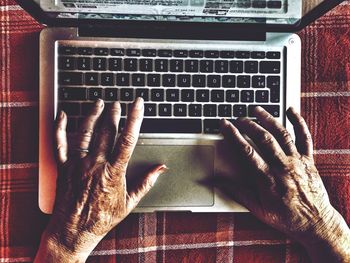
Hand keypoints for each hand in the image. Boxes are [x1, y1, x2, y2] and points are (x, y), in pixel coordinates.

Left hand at [35, 98, 166, 262]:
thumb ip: (146, 183)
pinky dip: (61, 128)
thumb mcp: (130, 202)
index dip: (134, 118)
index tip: (137, 104)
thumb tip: (161, 169)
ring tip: (98, 103)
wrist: (74, 231)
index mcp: (114, 171)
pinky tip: (64, 116)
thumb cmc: (102, 218)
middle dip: (113, 113)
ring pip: (86, 132)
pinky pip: (60, 143)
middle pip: (107, 131)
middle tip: (117, 103)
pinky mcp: (64, 167)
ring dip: (93, 115)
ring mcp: (78, 164)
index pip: (127, 139)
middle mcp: (95, 164)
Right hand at [218, 107, 349, 262]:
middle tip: (239, 118)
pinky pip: (305, 137)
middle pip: (264, 138)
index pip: (247, 151)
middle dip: (249, 124)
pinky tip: (292, 111)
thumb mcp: (258, 209)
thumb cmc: (286, 218)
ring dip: (268, 119)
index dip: (233, 135)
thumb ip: (238, 193)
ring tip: (257, 110)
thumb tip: (218, 182)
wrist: (315, 223)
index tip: (225, 125)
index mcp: (268, 178)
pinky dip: (299, 122)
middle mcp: (283, 167)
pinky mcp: (309, 160)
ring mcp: (297, 161)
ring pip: (282, 134)